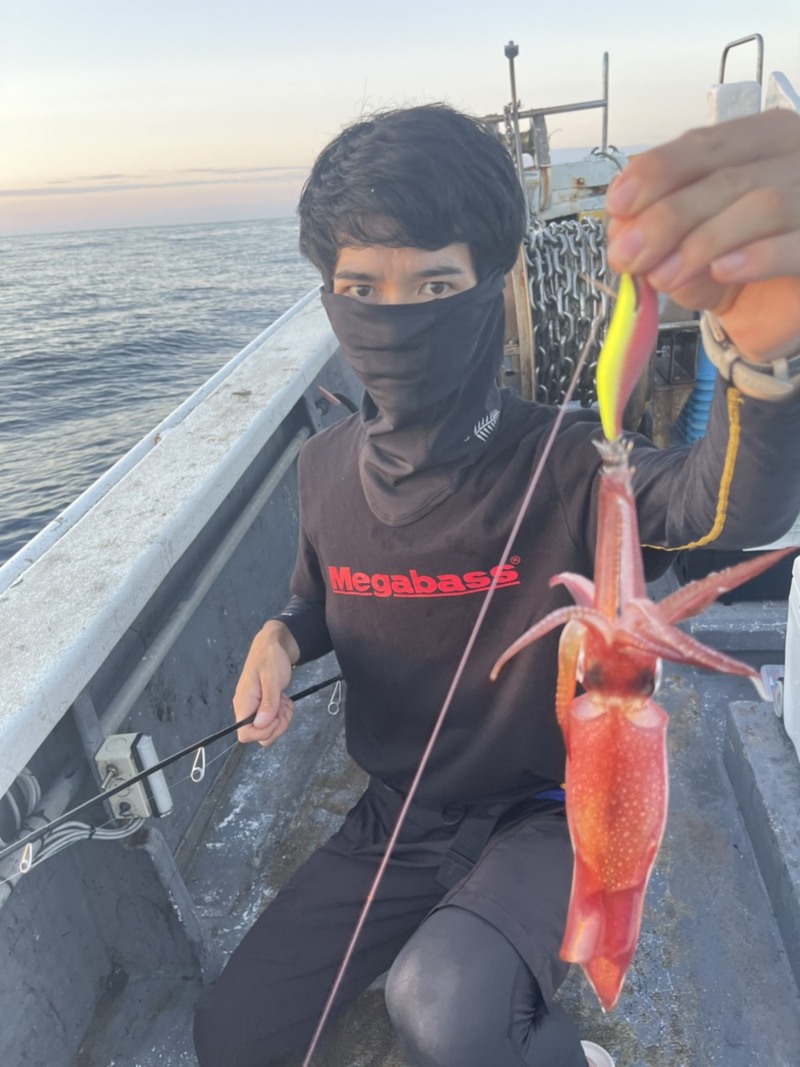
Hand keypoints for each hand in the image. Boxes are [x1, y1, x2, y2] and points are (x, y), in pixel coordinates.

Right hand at [234, 621, 299, 746]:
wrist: (272, 645)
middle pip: (259, 735)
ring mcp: (254, 708)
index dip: (263, 732)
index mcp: (243, 703)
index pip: (245, 734)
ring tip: (285, 700)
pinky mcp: (262, 705)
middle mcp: (246, 709)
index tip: (276, 717)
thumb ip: (268, 703)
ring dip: (282, 718)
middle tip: (284, 707)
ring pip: (269, 728)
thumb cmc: (270, 658)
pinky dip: (282, 712)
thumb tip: (261, 725)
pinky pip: (273, 719)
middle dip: (277, 726)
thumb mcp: (272, 679)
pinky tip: (284, 698)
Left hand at [605, 109, 799, 361]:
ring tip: (663, 277)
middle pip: (726, 176)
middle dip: (667, 217)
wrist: (786, 306)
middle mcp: (796, 156)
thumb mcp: (693, 243)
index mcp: (762, 140)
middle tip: (628, 255)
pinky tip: (722, 270)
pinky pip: (796, 244)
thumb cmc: (741, 263)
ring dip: (703, 242)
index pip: (705, 144)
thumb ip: (663, 232)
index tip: (617, 204)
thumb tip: (625, 233)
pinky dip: (756, 257)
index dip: (658, 171)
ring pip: (763, 205)